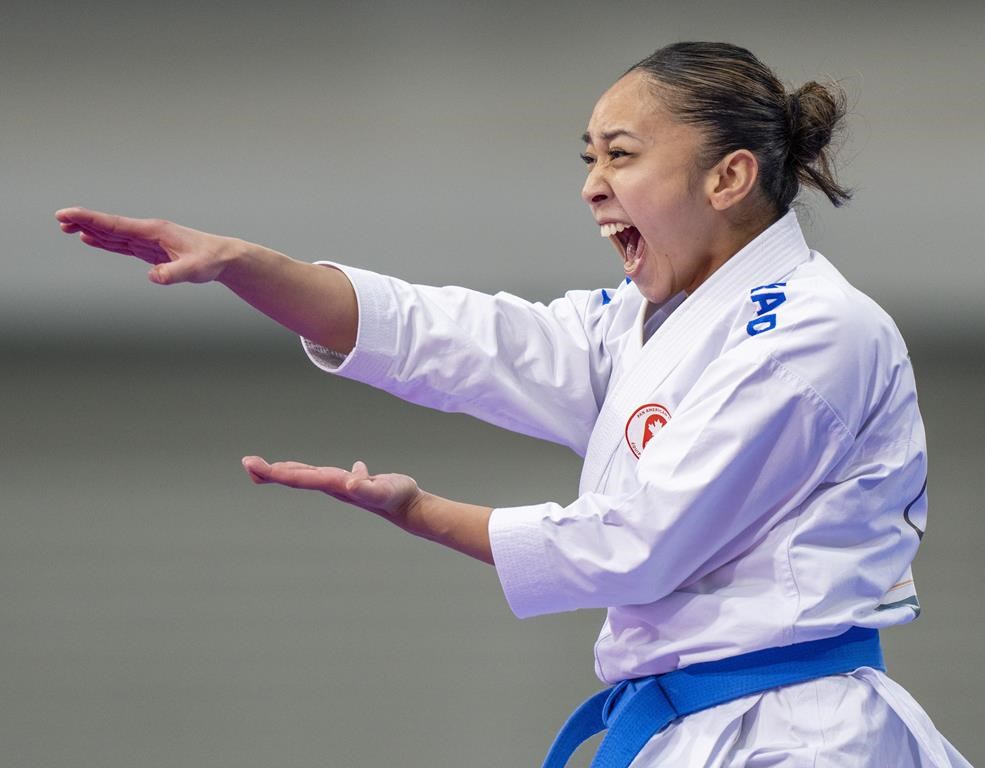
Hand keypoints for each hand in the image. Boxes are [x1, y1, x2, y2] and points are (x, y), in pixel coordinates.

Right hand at [55, 207, 237, 284]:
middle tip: (59, 219)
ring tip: (66, 227)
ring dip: (90, 230)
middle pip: (110, 226)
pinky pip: (122, 244)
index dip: (90, 219)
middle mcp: (148, 232)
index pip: (116, 224)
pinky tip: (90, 238)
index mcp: (154, 231)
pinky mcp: (150, 250)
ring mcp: (148, 240)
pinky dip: (105, 240)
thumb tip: (153, 277)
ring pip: (113, 234)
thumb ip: (173, 274)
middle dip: (84, 221)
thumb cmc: (210, 261)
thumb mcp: (194, 270)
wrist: (224, 258)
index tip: (68, 215)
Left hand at [242, 456, 423, 530]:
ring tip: (272, 468)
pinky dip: (330, 471)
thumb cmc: (396, 497)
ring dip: (290, 471)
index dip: (274, 471)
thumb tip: (353, 482)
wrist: (410, 509)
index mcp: (333, 483)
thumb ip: (367, 487)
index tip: (252, 464)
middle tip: (247, 463)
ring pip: (310, 476)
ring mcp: (343, 485)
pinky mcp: (357, 483)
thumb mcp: (383, 490)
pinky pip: (334, 475)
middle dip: (271, 471)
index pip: (297, 476)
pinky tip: (352, 469)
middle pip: (296, 477)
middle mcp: (333, 485)